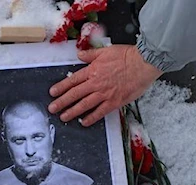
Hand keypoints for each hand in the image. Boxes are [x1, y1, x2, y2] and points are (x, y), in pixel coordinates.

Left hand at [48, 45, 162, 126]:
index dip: (61, 87)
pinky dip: (91, 118)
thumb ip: (91, 54)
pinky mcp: (114, 102)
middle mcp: (96, 83)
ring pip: (84, 105)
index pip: (72, 80)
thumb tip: (80, 55)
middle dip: (61, 102)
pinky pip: (100, 112)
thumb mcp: (106, 50)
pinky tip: (84, 122)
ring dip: (72, 112)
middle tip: (52, 108)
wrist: (143, 64)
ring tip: (63, 117)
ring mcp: (104, 94)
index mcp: (92, 70)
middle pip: (74, 94)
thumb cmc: (128, 56)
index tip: (53, 93)